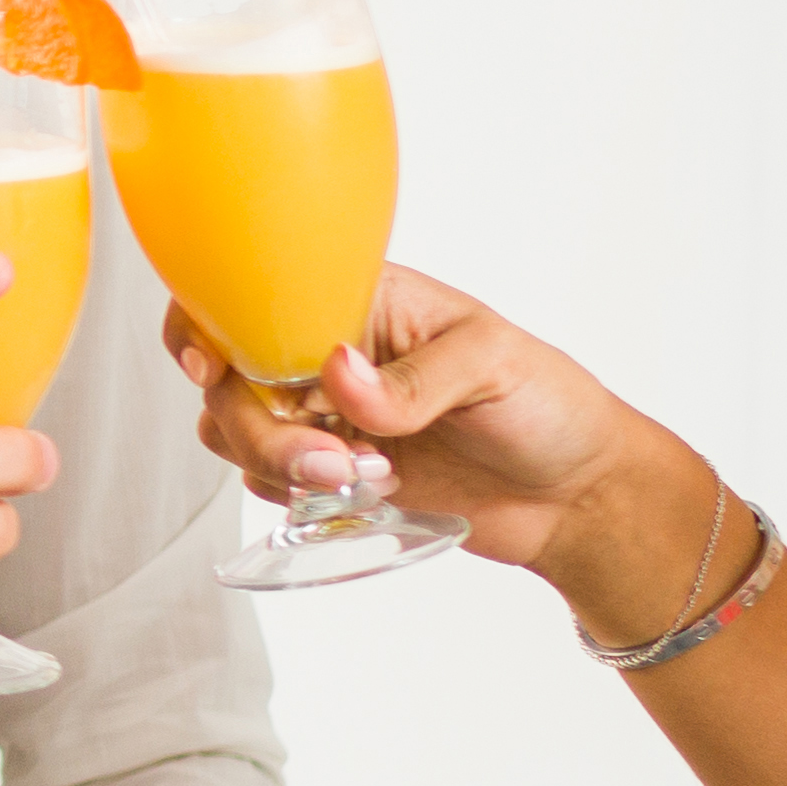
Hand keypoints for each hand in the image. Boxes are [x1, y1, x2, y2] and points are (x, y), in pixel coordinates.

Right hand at [174, 267, 688, 619]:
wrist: (575, 496)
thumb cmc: (548, 405)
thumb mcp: (494, 365)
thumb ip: (415, 377)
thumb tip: (337, 375)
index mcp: (362, 300)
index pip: (256, 289)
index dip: (211, 322)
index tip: (215, 368)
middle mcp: (329, 352)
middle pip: (234, 378)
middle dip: (260, 429)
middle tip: (332, 462)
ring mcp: (326, 415)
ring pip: (238, 432)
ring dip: (276, 465)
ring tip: (364, 478)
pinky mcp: (333, 472)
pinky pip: (270, 482)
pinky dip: (295, 496)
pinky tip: (364, 494)